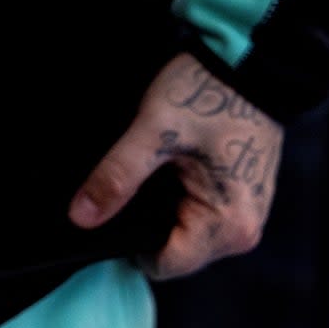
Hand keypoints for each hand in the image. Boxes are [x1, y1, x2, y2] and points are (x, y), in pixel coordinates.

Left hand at [69, 53, 282, 279]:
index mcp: (226, 225)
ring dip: (161, 212)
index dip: (128, 243)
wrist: (247, 63)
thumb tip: (81, 217)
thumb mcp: (153, 133)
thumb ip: (115, 177)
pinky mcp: (240, 199)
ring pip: (184, 235)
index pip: (163, 264)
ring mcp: (245, 215)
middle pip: (174, 252)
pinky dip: (177, 200)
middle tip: (125, 183)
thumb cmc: (207, 94)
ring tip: (146, 174)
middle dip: (144, 226)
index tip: (110, 208)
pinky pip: (198, 216)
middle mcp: (243, 231)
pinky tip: (164, 172)